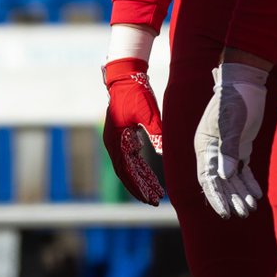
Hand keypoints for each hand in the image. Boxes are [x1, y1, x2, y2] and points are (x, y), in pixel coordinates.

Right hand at [102, 58, 163, 205]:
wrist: (126, 76)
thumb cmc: (135, 93)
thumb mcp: (147, 112)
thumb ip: (155, 132)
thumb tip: (164, 153)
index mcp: (115, 140)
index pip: (126, 171)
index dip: (137, 187)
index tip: (149, 198)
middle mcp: (113, 143)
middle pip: (126, 172)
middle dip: (139, 188)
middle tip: (154, 201)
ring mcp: (117, 139)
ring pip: (128, 166)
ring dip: (140, 179)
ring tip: (155, 192)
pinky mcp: (123, 135)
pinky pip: (130, 156)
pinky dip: (139, 167)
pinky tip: (150, 175)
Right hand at [194, 61, 267, 217]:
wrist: (246, 82)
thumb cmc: (235, 100)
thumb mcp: (231, 124)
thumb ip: (228, 150)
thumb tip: (224, 176)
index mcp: (204, 146)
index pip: (207, 178)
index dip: (216, 197)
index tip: (225, 213)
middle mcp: (213, 150)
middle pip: (220, 181)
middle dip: (231, 198)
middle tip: (243, 213)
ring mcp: (227, 148)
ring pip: (232, 177)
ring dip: (241, 192)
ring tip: (251, 208)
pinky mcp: (240, 145)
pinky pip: (242, 168)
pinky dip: (249, 181)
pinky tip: (257, 194)